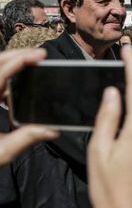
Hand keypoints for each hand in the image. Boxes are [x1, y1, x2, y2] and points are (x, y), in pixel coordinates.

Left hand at [0, 48, 58, 166]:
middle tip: (38, 54)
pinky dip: (6, 78)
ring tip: (31, 64)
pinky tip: (16, 86)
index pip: (0, 73)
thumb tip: (51, 129)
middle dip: (16, 55)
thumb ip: (25, 139)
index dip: (20, 61)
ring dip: (11, 64)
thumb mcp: (0, 152)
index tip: (39, 55)